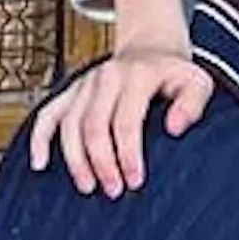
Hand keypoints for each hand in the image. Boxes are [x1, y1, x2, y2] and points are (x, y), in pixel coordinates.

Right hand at [28, 0, 212, 197]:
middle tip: (114, 190)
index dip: (127, 155)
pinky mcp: (70, 90)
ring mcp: (84, 83)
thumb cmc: (175, 75)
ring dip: (75, 160)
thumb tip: (174, 127)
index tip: (135, 181)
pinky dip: (39, 138)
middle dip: (101, 163)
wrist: (152, 49)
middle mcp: (106, 76)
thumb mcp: (199, 83)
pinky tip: (40, 164)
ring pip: (68, 125)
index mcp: (138, 75)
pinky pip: (48, 114)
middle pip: (93, 126)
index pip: (126, 121)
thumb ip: (193, 104)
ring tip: (88, 186)